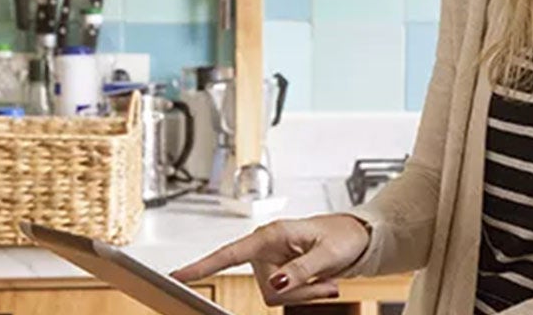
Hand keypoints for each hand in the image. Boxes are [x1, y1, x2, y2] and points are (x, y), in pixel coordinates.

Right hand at [171, 214, 370, 305]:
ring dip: (305, 293)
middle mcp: (266, 248)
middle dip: (299, 291)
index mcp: (272, 235)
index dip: (202, 266)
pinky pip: (284, 295)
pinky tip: (323, 281)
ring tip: (327, 278)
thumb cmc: (344, 236)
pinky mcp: (278, 272)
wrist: (357, 236)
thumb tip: (275, 284)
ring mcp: (271, 262)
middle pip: (266, 289)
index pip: (230, 253)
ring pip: (275, 296)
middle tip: (327, 281)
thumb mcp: (328, 254)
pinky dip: (306, 293)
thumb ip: (301, 270)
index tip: (176, 276)